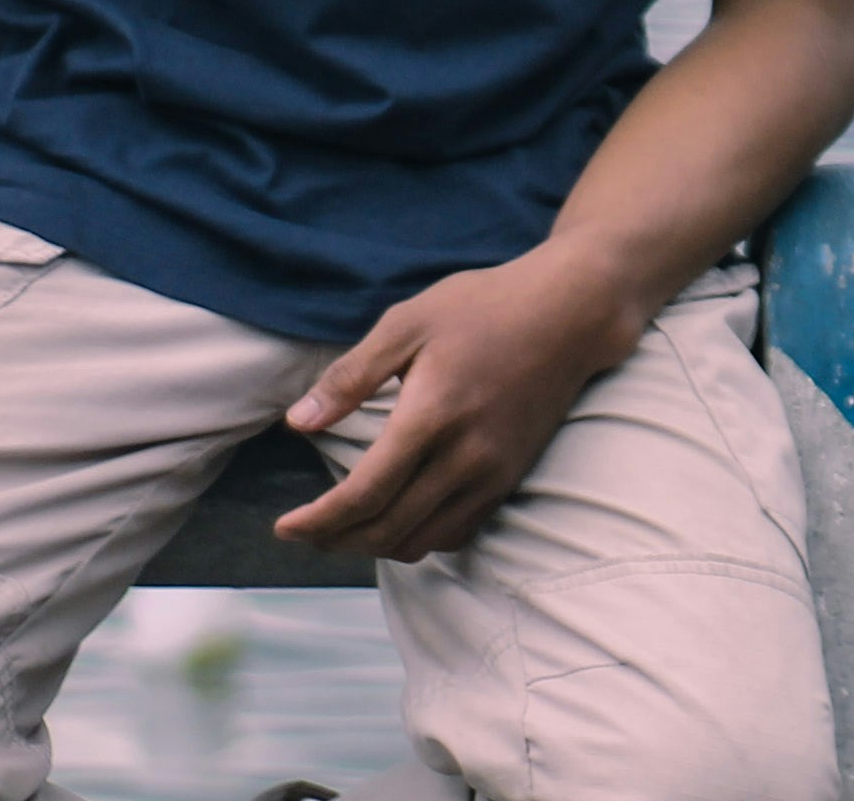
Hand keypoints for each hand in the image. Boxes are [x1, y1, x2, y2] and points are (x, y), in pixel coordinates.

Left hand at [272, 247, 639, 562]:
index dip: (317, 522)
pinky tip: (397, 517)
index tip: (284, 527)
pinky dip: (418, 538)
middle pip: (387, 530)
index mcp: (432, 415)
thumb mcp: (407, 323)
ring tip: (343, 529)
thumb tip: (297, 423)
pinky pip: (456, 533)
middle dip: (335, 541)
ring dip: (374, 546)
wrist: (570, 314)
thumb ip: (350, 377)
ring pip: (421, 541)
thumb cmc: (483, 307)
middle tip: (304, 532)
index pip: (364, 495)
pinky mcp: (511, 478)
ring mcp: (493, 473)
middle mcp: (465, 456)